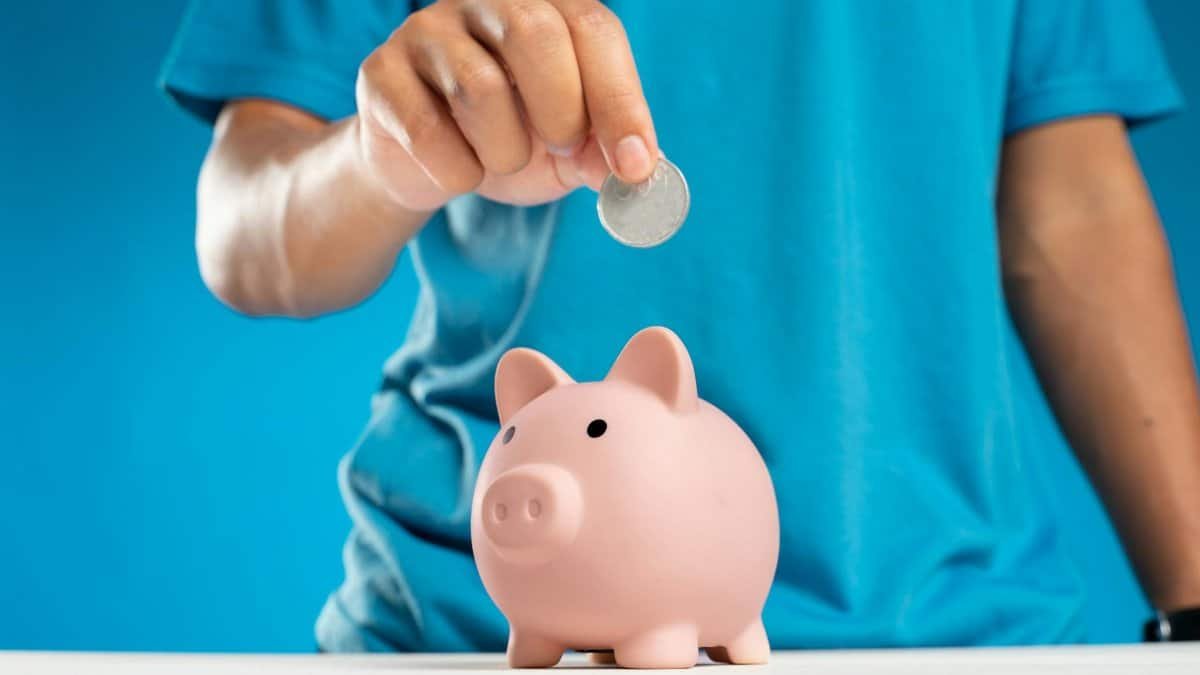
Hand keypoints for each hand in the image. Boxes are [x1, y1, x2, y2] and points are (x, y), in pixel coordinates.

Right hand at [355, 0, 659, 210]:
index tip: (635, 167)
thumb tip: (635, 169)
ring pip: (480, 88)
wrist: (430, 167)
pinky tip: (458, 170)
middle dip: (562, 113)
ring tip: (501, 160)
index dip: (621, 101)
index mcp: (547, 5)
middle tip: (561, 152)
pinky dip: (456, 172)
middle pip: (536, 34)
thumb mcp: (570, 152)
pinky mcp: (381, 72)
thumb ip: (603, 152)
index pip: (595, 29)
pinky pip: (427, 130)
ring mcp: (428, 29)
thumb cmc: (511, 142)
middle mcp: (487, 0)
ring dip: (505, 151)